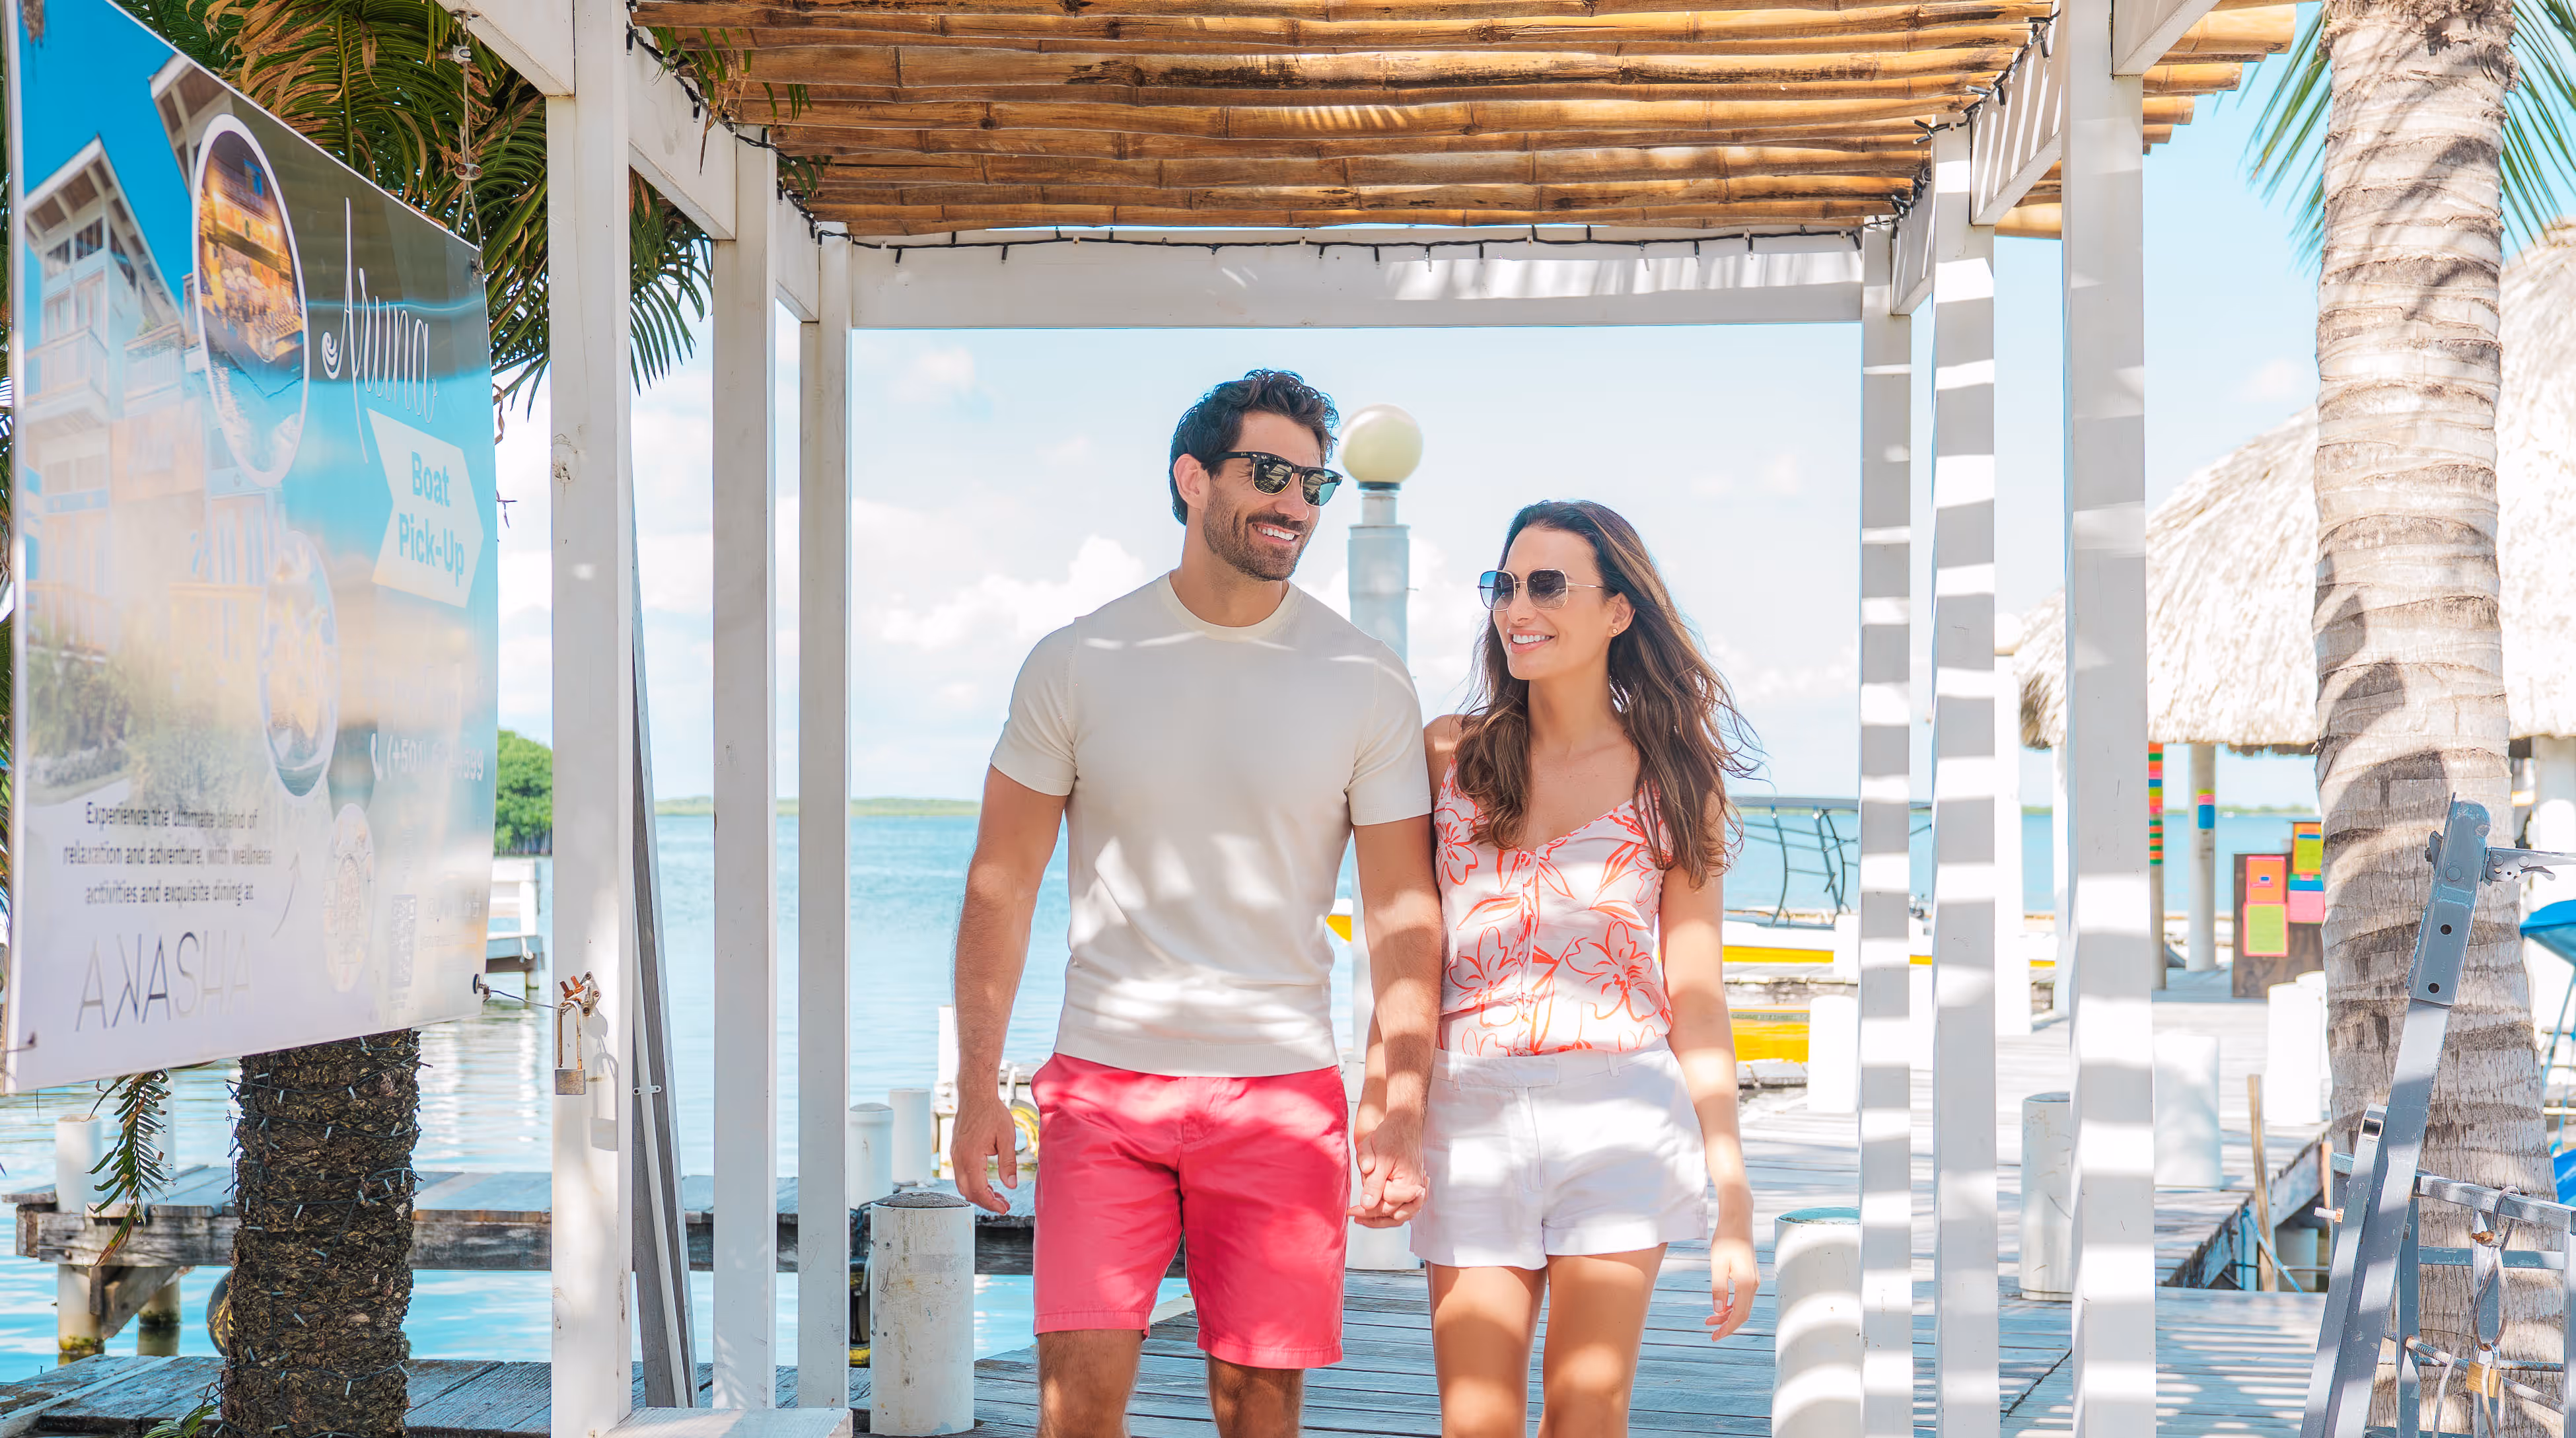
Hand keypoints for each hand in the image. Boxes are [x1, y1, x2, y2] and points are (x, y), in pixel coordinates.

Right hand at [950, 1093, 1018, 1214]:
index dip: (991, 1203)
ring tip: (998, 1195)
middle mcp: (959, 1158)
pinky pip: (961, 1174)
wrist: (976, 1096)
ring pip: (963, 1185)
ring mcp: (955, 1155)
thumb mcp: (1007, 1137)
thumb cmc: (992, 1112)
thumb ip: (1008, 1163)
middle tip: (1003, 1204)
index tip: (1004, 1208)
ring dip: (979, 1193)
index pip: (978, 1191)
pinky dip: (973, 1183)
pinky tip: (988, 1182)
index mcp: (971, 1157)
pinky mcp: (956, 1152)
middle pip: (968, 1192)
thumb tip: (1010, 1185)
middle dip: (985, 1202)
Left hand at [1348, 1106, 1427, 1227]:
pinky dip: (1391, 1211)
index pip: (1386, 1206)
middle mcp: (1417, 1190)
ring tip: (1363, 1219)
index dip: (1367, 1208)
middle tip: (1352, 1215)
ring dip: (1382, 1218)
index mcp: (1410, 1184)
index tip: (1350, 1210)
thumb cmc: (1392, 1135)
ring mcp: (1417, 1189)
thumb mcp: (1379, 1159)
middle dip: (1373, 1218)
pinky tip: (1377, 1211)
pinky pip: (1404, 1207)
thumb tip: (1366, 1205)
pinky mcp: (1413, 1186)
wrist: (1404, 1121)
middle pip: (1394, 1215)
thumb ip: (1373, 1183)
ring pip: (1401, 1215)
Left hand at [1704, 1233, 1758, 1341]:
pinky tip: (1720, 1306)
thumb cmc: (1726, 1239)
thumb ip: (1719, 1289)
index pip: (1739, 1315)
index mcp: (1746, 1283)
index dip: (1727, 1328)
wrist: (1737, 1220)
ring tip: (1710, 1320)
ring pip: (1743, 1306)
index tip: (1715, 1337)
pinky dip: (1731, 1305)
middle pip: (1742, 1313)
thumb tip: (1718, 1310)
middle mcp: (1753, 1284)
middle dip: (1727, 1325)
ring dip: (1728, 1315)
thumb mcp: (1717, 1264)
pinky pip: (1743, 1297)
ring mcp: (1753, 1280)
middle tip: (1710, 1331)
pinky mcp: (1750, 1276)